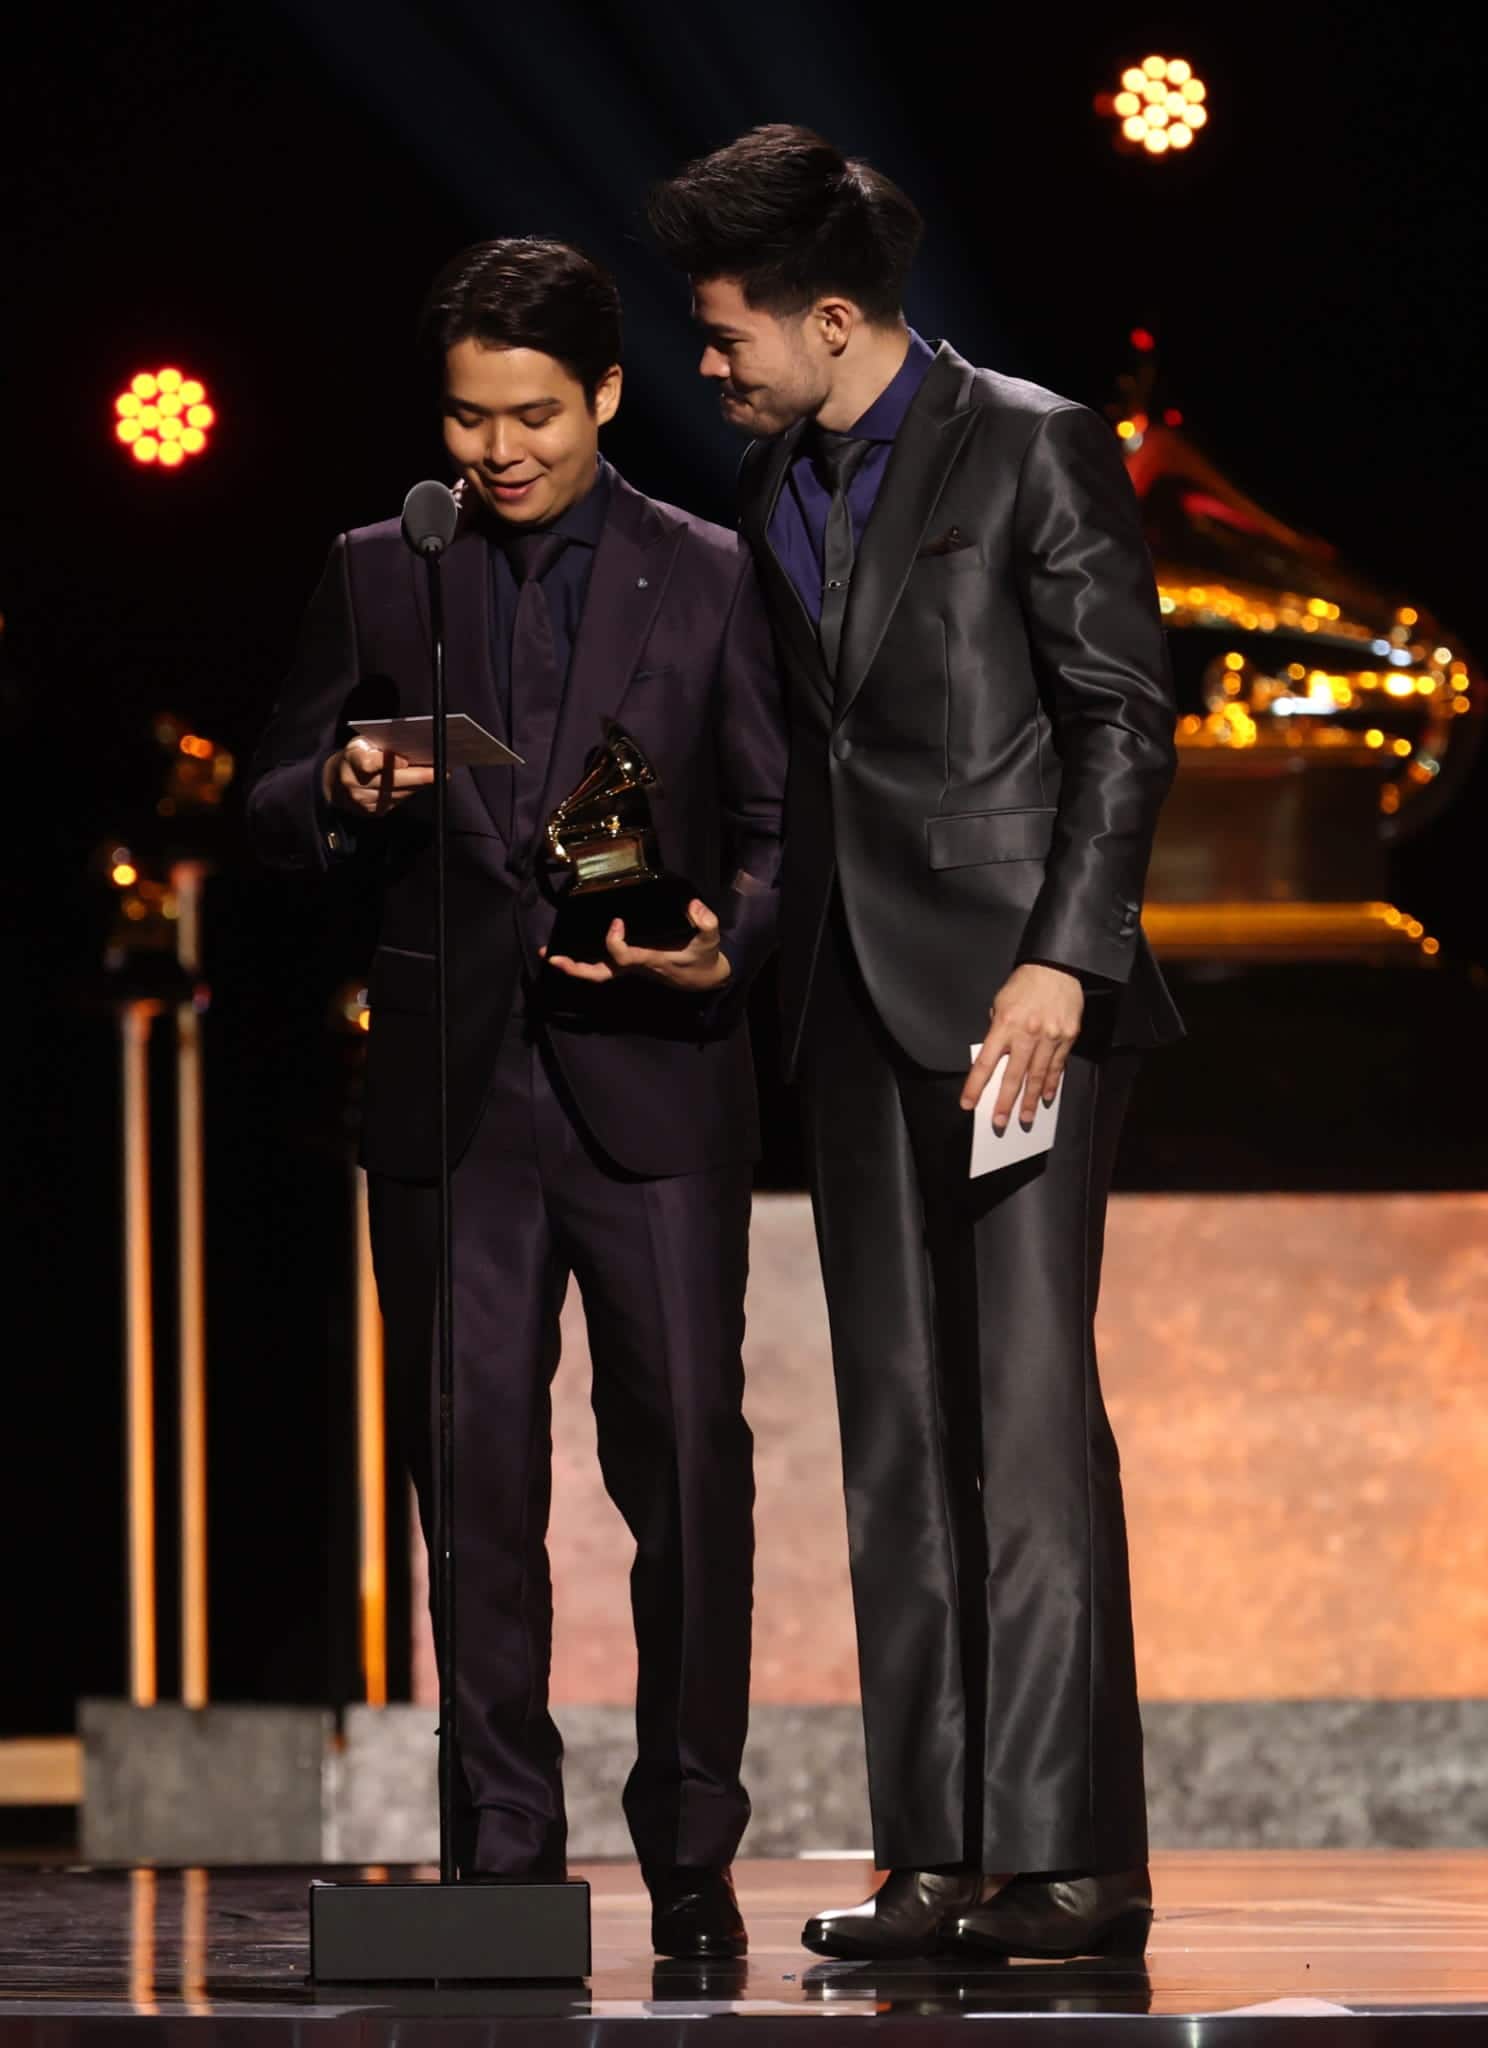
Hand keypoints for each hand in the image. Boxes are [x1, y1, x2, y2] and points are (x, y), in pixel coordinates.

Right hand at [324, 737, 436, 814]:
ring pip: (399, 793)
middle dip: (419, 777)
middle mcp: (355, 784)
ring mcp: (364, 801)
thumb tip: (411, 748)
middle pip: (391, 782)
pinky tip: (422, 783)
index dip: (388, 762)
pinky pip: (399, 801)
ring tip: (437, 774)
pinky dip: (412, 791)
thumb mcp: (361, 744)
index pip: (368, 764)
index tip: (405, 760)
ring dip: (420, 784)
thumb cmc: (355, 757)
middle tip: (441, 771)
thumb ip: (380, 745)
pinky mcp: (374, 812)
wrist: (335, 784)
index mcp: (351, 761)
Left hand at [543, 898, 732, 992]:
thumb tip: (692, 904)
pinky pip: (604, 966)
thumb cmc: (704, 959)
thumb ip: (705, 921)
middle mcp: (634, 967)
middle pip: (599, 974)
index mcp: (649, 959)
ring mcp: (631, 968)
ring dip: (573, 966)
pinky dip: (584, 961)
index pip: (623, 957)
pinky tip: (570, 950)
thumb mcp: (710, 939)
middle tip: (552, 957)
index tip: (616, 922)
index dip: (614, 943)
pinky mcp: (631, 966)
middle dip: (575, 968)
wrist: (706, 980)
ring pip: (598, 973)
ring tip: (550, 954)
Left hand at [961, 963, 1083, 1130]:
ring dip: (1029, 1100)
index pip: (985, 1063)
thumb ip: (997, 1027)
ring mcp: (1049, 1037)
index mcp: (1004, 1025)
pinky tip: (1046, 1097)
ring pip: (1036, 1076)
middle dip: (1004, 1102)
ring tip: (1024, 1117)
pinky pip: (1057, 1065)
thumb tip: (996, 1052)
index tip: (968, 1103)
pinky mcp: (1067, 1037)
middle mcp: (1027, 1034)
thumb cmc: (1026, 982)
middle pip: (1012, 1076)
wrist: (1057, 967)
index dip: (975, 1086)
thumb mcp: (1001, 1001)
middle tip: (999, 1122)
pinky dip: (1051, 1083)